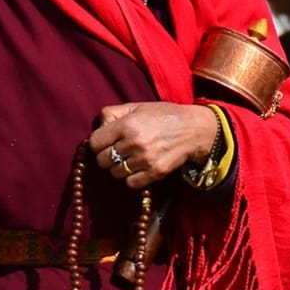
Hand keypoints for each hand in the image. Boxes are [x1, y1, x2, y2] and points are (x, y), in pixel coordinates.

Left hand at [88, 102, 219, 188]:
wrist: (194, 129)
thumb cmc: (164, 116)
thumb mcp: (137, 107)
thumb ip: (112, 113)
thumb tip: (97, 127)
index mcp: (127, 124)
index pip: (94, 143)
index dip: (98, 143)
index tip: (106, 143)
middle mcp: (134, 142)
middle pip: (102, 160)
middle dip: (107, 156)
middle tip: (118, 152)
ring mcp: (145, 159)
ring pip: (115, 173)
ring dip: (119, 168)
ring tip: (130, 159)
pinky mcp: (156, 172)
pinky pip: (130, 183)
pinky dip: (131, 178)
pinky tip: (139, 168)